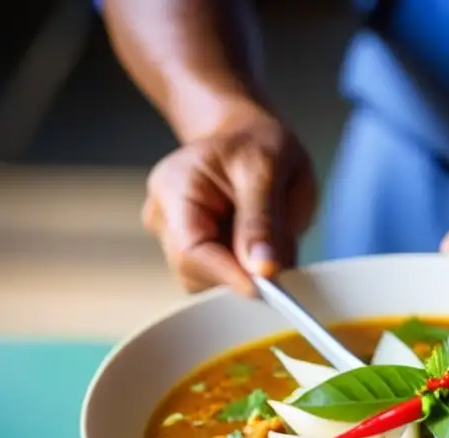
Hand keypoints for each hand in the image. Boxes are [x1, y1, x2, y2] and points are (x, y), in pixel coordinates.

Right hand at [142, 105, 316, 295]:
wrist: (251, 140)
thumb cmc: (256, 143)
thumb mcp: (267, 169)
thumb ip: (262, 220)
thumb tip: (262, 270)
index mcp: (174, 188)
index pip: (190, 251)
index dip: (229, 276)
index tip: (267, 288)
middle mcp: (166, 219)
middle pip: (197, 275)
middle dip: (244, 272)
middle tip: (282, 248)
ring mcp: (179, 240)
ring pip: (215, 283)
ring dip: (250, 271)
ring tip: (273, 232)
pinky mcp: (201, 256)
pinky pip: (228, 278)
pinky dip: (253, 270)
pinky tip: (264, 243)